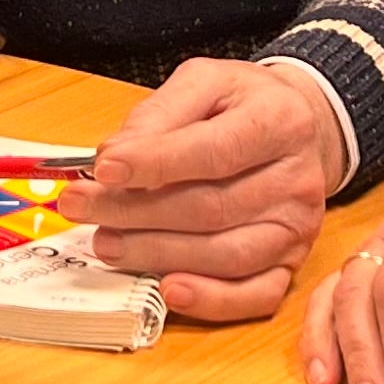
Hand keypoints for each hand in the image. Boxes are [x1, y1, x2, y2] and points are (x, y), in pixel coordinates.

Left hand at [77, 60, 345, 321]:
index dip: (156, 163)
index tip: (105, 168)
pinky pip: (256, 295)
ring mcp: (297, 227)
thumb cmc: (244, 105)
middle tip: (81, 207)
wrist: (302, 128)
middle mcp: (297, 179)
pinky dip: (211, 300)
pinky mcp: (292, 263)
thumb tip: (114, 156)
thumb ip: (161, 113)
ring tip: (106, 243)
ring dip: (157, 254)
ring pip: (226, 255)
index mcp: (279, 121)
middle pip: (210, 208)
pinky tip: (169, 289)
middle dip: (135, 212)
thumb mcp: (206, 82)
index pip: (214, 151)